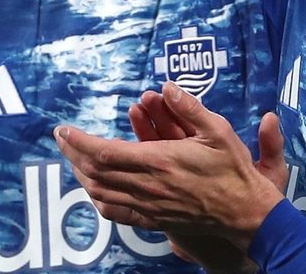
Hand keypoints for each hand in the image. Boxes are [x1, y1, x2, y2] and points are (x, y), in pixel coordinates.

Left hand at [54, 81, 285, 249]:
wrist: (244, 212)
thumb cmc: (232, 169)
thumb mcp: (218, 130)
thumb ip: (190, 107)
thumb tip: (167, 87)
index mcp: (160, 161)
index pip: (106, 152)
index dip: (80, 142)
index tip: (64, 130)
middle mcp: (148, 186)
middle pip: (96, 173)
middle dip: (73, 154)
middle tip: (61, 138)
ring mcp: (149, 206)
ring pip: (102, 193)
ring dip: (82, 175)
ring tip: (74, 159)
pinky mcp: (154, 220)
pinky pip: (116, 213)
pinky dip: (98, 199)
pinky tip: (95, 190)